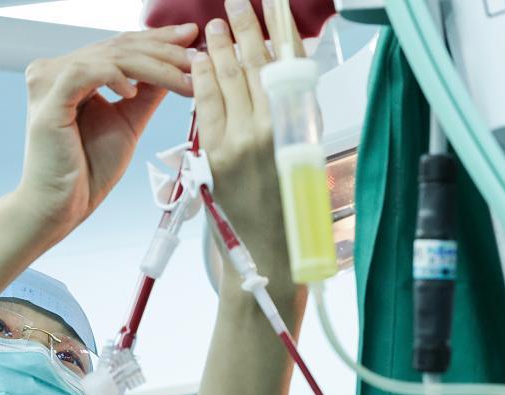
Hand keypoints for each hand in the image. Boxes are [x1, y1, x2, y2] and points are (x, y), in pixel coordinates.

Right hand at [14, 24, 198, 246]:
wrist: (63, 206)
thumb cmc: (89, 169)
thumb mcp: (128, 122)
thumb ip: (147, 93)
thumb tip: (177, 67)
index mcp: (75, 72)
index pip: (122, 46)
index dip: (159, 40)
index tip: (193, 37)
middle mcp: (58, 70)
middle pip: (119, 47)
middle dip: (164, 51)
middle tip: (197, 55)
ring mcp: (49, 82)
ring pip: (110, 57)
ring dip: (153, 65)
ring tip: (183, 78)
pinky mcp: (48, 100)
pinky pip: (86, 73)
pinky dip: (113, 77)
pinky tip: (132, 90)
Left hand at [192, 0, 303, 300]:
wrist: (271, 258)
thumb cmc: (294, 216)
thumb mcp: (306, 162)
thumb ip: (295, 123)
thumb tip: (285, 85)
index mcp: (300, 129)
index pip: (288, 67)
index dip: (278, 32)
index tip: (274, 7)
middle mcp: (273, 129)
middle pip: (256, 65)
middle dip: (245, 28)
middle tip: (237, 1)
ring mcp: (242, 141)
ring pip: (229, 81)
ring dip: (220, 49)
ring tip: (215, 25)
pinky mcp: (217, 156)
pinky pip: (207, 107)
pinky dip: (202, 80)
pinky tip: (198, 61)